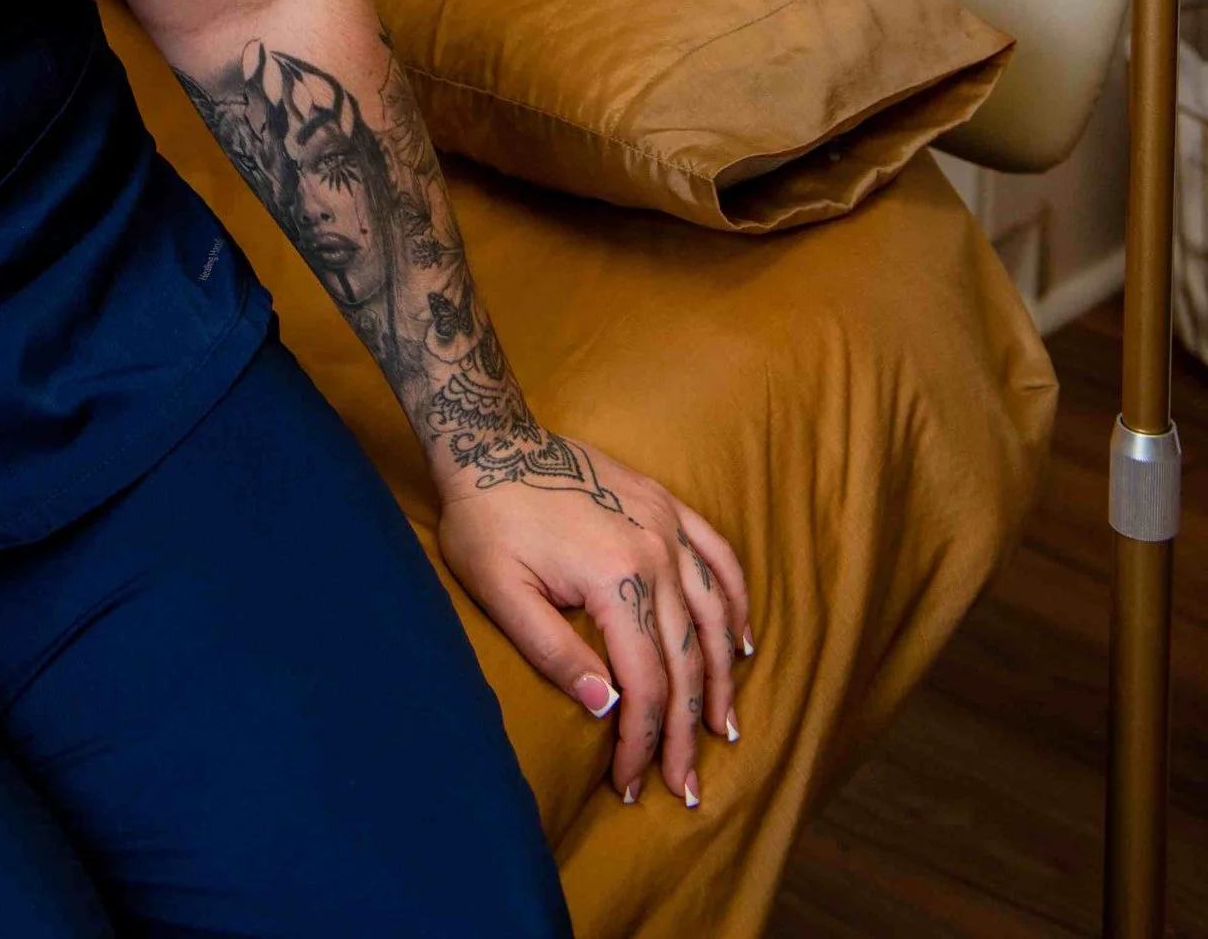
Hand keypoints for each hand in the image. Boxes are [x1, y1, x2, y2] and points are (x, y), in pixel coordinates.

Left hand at [434, 434, 751, 812]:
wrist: (488, 439)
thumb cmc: (484, 518)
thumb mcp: (501, 592)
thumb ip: (553, 652)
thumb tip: (607, 706)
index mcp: (614, 577)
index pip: (644, 683)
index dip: (642, 741)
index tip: (629, 784)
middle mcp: (654, 551)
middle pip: (685, 659)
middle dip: (686, 731)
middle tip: (685, 786)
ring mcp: (665, 523)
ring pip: (712, 615)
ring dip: (721, 678)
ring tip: (723, 728)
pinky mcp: (665, 502)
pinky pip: (719, 556)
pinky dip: (737, 601)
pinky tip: (740, 641)